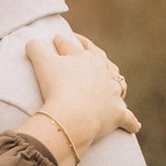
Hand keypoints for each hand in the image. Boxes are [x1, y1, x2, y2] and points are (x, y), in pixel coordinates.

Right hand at [25, 23, 138, 156]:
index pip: (72, 46)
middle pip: (99, 59)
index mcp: (86, 58)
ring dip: (115, 81)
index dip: (63, 42)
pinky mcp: (117, 114)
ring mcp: (113, 94)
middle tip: (84, 47)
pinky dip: (130, 123)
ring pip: (118, 84)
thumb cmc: (58, 87)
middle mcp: (104, 73)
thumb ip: (36, 49)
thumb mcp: (42, 63)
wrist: (74, 115)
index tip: (58, 39)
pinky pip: (127, 118)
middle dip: (91, 51)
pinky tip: (134, 126)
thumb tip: (32, 42)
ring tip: (113, 79)